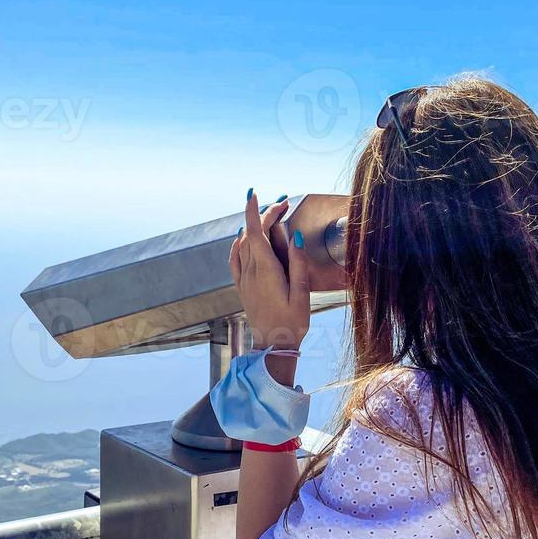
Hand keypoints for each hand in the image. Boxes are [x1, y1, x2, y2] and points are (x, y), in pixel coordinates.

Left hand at [229, 190, 309, 352]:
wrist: (273, 346)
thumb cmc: (292, 322)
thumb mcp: (302, 293)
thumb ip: (298, 263)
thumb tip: (294, 236)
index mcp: (265, 270)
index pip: (254, 231)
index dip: (253, 209)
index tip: (253, 192)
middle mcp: (251, 271)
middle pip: (251, 233)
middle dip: (264, 213)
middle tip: (284, 202)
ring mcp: (244, 278)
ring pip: (243, 243)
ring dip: (254, 225)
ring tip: (271, 215)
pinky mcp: (242, 286)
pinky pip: (235, 258)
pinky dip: (239, 242)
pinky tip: (244, 237)